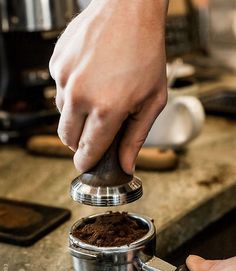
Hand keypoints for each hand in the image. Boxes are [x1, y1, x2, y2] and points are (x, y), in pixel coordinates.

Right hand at [49, 0, 167, 173]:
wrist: (130, 11)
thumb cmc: (146, 53)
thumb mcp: (152, 101)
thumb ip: (135, 137)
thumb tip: (125, 165)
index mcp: (107, 108)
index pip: (87, 151)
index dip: (87, 162)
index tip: (87, 164)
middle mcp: (80, 95)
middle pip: (67, 138)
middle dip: (79, 142)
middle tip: (95, 134)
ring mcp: (65, 77)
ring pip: (62, 115)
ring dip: (76, 116)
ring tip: (97, 98)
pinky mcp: (56, 63)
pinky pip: (59, 90)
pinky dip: (72, 92)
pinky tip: (90, 78)